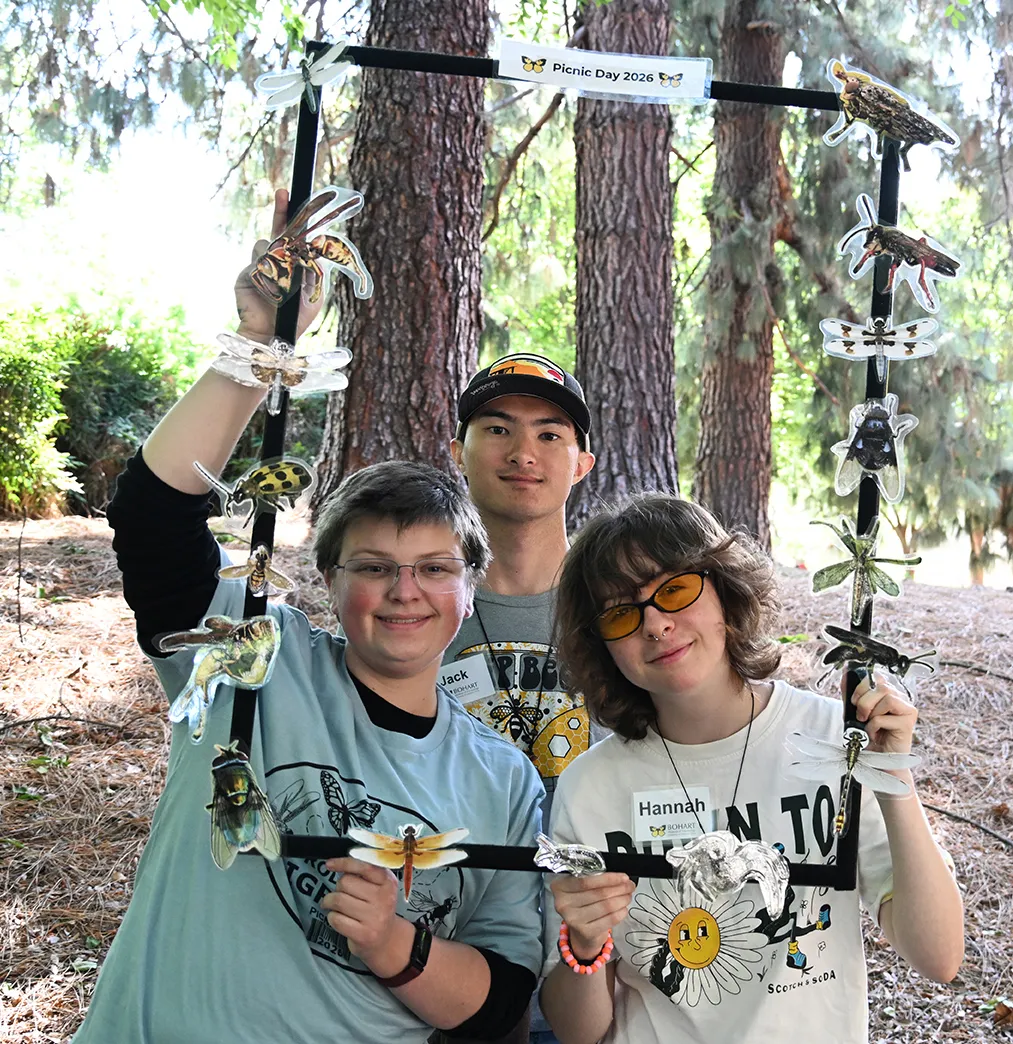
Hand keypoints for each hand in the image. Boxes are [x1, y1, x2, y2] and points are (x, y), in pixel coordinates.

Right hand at [234, 188, 323, 344]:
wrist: (272, 336)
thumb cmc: (296, 318)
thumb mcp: (314, 293)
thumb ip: (314, 269)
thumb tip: (315, 247)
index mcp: (294, 264)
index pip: (296, 237)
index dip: (297, 220)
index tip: (301, 201)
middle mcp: (277, 261)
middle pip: (279, 231)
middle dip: (282, 211)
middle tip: (284, 193)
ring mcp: (260, 266)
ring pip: (268, 246)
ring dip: (278, 259)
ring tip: (282, 282)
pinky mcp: (247, 273)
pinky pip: (257, 262)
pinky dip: (266, 273)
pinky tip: (269, 289)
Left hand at [321, 857, 412, 976]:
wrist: (386, 941)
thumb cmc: (377, 909)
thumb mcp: (380, 887)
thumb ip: (365, 873)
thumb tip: (340, 863)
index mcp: (388, 882)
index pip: (364, 866)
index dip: (344, 863)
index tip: (330, 864)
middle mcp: (384, 898)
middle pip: (346, 882)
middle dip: (338, 887)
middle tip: (341, 894)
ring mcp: (374, 918)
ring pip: (338, 900)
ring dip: (330, 902)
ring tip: (333, 905)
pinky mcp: (363, 934)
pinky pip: (336, 919)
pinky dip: (332, 917)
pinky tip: (339, 919)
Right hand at [550, 872, 634, 959]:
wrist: (581, 934)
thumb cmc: (583, 905)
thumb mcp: (581, 889)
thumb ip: (594, 880)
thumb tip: (621, 878)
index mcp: (560, 887)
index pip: (586, 880)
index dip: (608, 878)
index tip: (623, 877)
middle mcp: (563, 903)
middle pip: (598, 893)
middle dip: (618, 888)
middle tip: (630, 886)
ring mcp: (573, 919)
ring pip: (605, 906)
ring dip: (621, 899)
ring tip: (628, 896)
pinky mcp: (585, 932)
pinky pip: (609, 920)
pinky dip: (620, 913)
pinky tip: (624, 909)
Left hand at [849, 672, 917, 754]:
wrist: (877, 758)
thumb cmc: (868, 734)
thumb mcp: (855, 710)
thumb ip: (851, 693)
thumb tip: (845, 675)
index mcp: (890, 692)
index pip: (878, 677)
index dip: (862, 686)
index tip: (854, 700)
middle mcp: (901, 699)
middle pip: (882, 687)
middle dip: (864, 701)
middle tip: (860, 715)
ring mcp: (907, 710)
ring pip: (887, 698)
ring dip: (870, 712)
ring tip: (868, 724)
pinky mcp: (907, 724)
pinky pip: (883, 717)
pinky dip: (873, 726)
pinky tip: (875, 734)